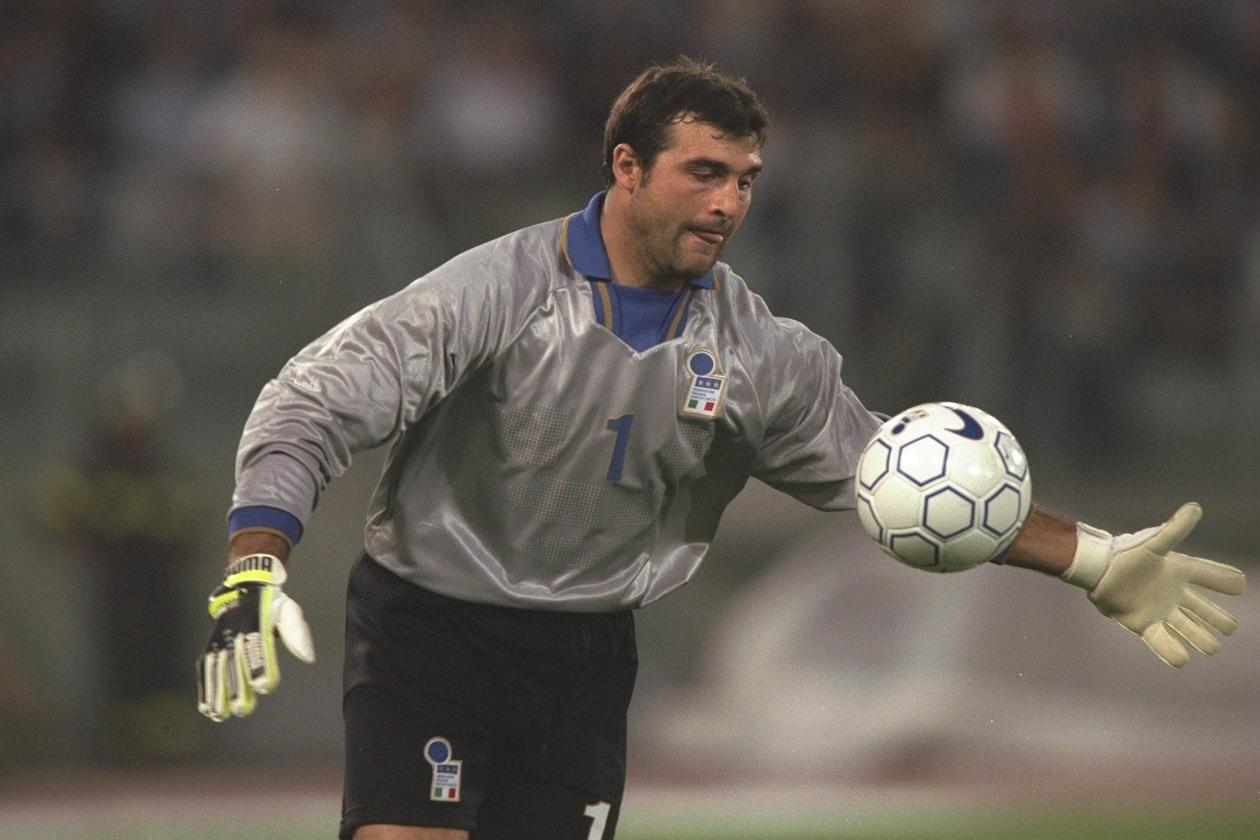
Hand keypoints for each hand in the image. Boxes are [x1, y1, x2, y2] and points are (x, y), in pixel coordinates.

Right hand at [196, 554, 314, 720]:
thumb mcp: (289, 610)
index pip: (257, 646)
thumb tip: (308, 657)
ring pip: (216, 668)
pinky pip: (205, 668)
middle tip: (242, 709)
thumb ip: (297, 633)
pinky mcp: (211, 645)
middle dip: (237, 686)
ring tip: (220, 715)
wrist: (245, 585)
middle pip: (234, 662)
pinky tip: (207, 708)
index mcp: (256, 621)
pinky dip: (204, 688)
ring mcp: (220, 639)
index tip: (264, 686)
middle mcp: (235, 631)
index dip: (259, 666)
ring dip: (217, 692)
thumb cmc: (272, 603)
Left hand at [1062, 502, 1245, 666]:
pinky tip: (1183, 660)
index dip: (1226, 581)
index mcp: (1181, 572)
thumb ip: (1175, 529)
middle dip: (1220, 621)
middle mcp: (1175, 594)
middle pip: (1207, 612)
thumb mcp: (1154, 543)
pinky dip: (1173, 652)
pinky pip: (1163, 643)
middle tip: (1227, 627)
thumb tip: (1195, 507)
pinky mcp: (1144, 625)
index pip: (1212, 577)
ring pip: (1191, 630)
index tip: (1238, 586)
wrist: (1097, 569)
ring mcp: (1162, 611)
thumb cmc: (1126, 554)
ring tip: (1211, 647)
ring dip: (1202, 640)